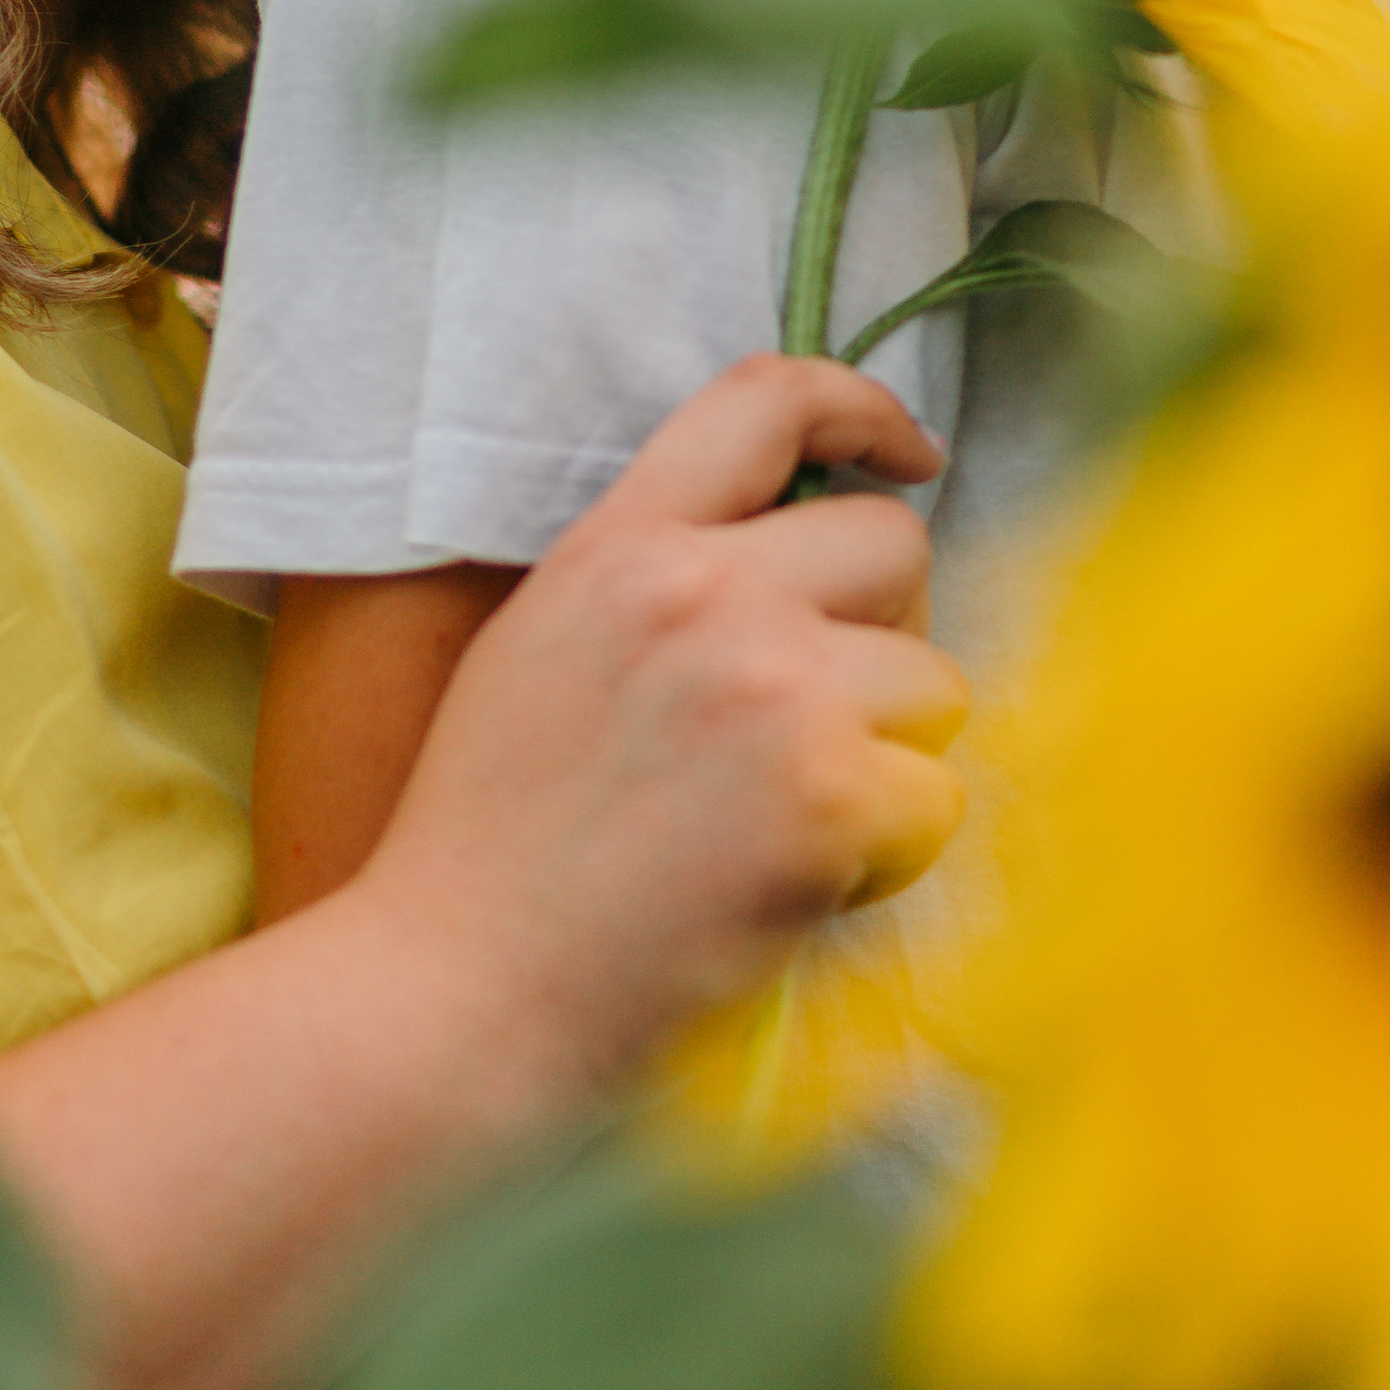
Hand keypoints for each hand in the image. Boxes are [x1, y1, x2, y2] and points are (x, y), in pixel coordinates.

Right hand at [353, 356, 966, 1104]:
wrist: (455, 989)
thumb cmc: (488, 846)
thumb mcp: (539, 648)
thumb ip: (654, 583)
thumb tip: (791, 563)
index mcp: (620, 545)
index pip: (764, 400)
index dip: (860, 409)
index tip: (907, 453)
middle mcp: (702, 592)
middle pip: (893, 545)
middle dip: (883, 634)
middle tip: (818, 727)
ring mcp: (772, 689)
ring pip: (935, 682)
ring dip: (890, 757)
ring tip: (784, 827)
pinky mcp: (825, 798)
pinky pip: (934, 799)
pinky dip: (888, 856)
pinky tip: (792, 889)